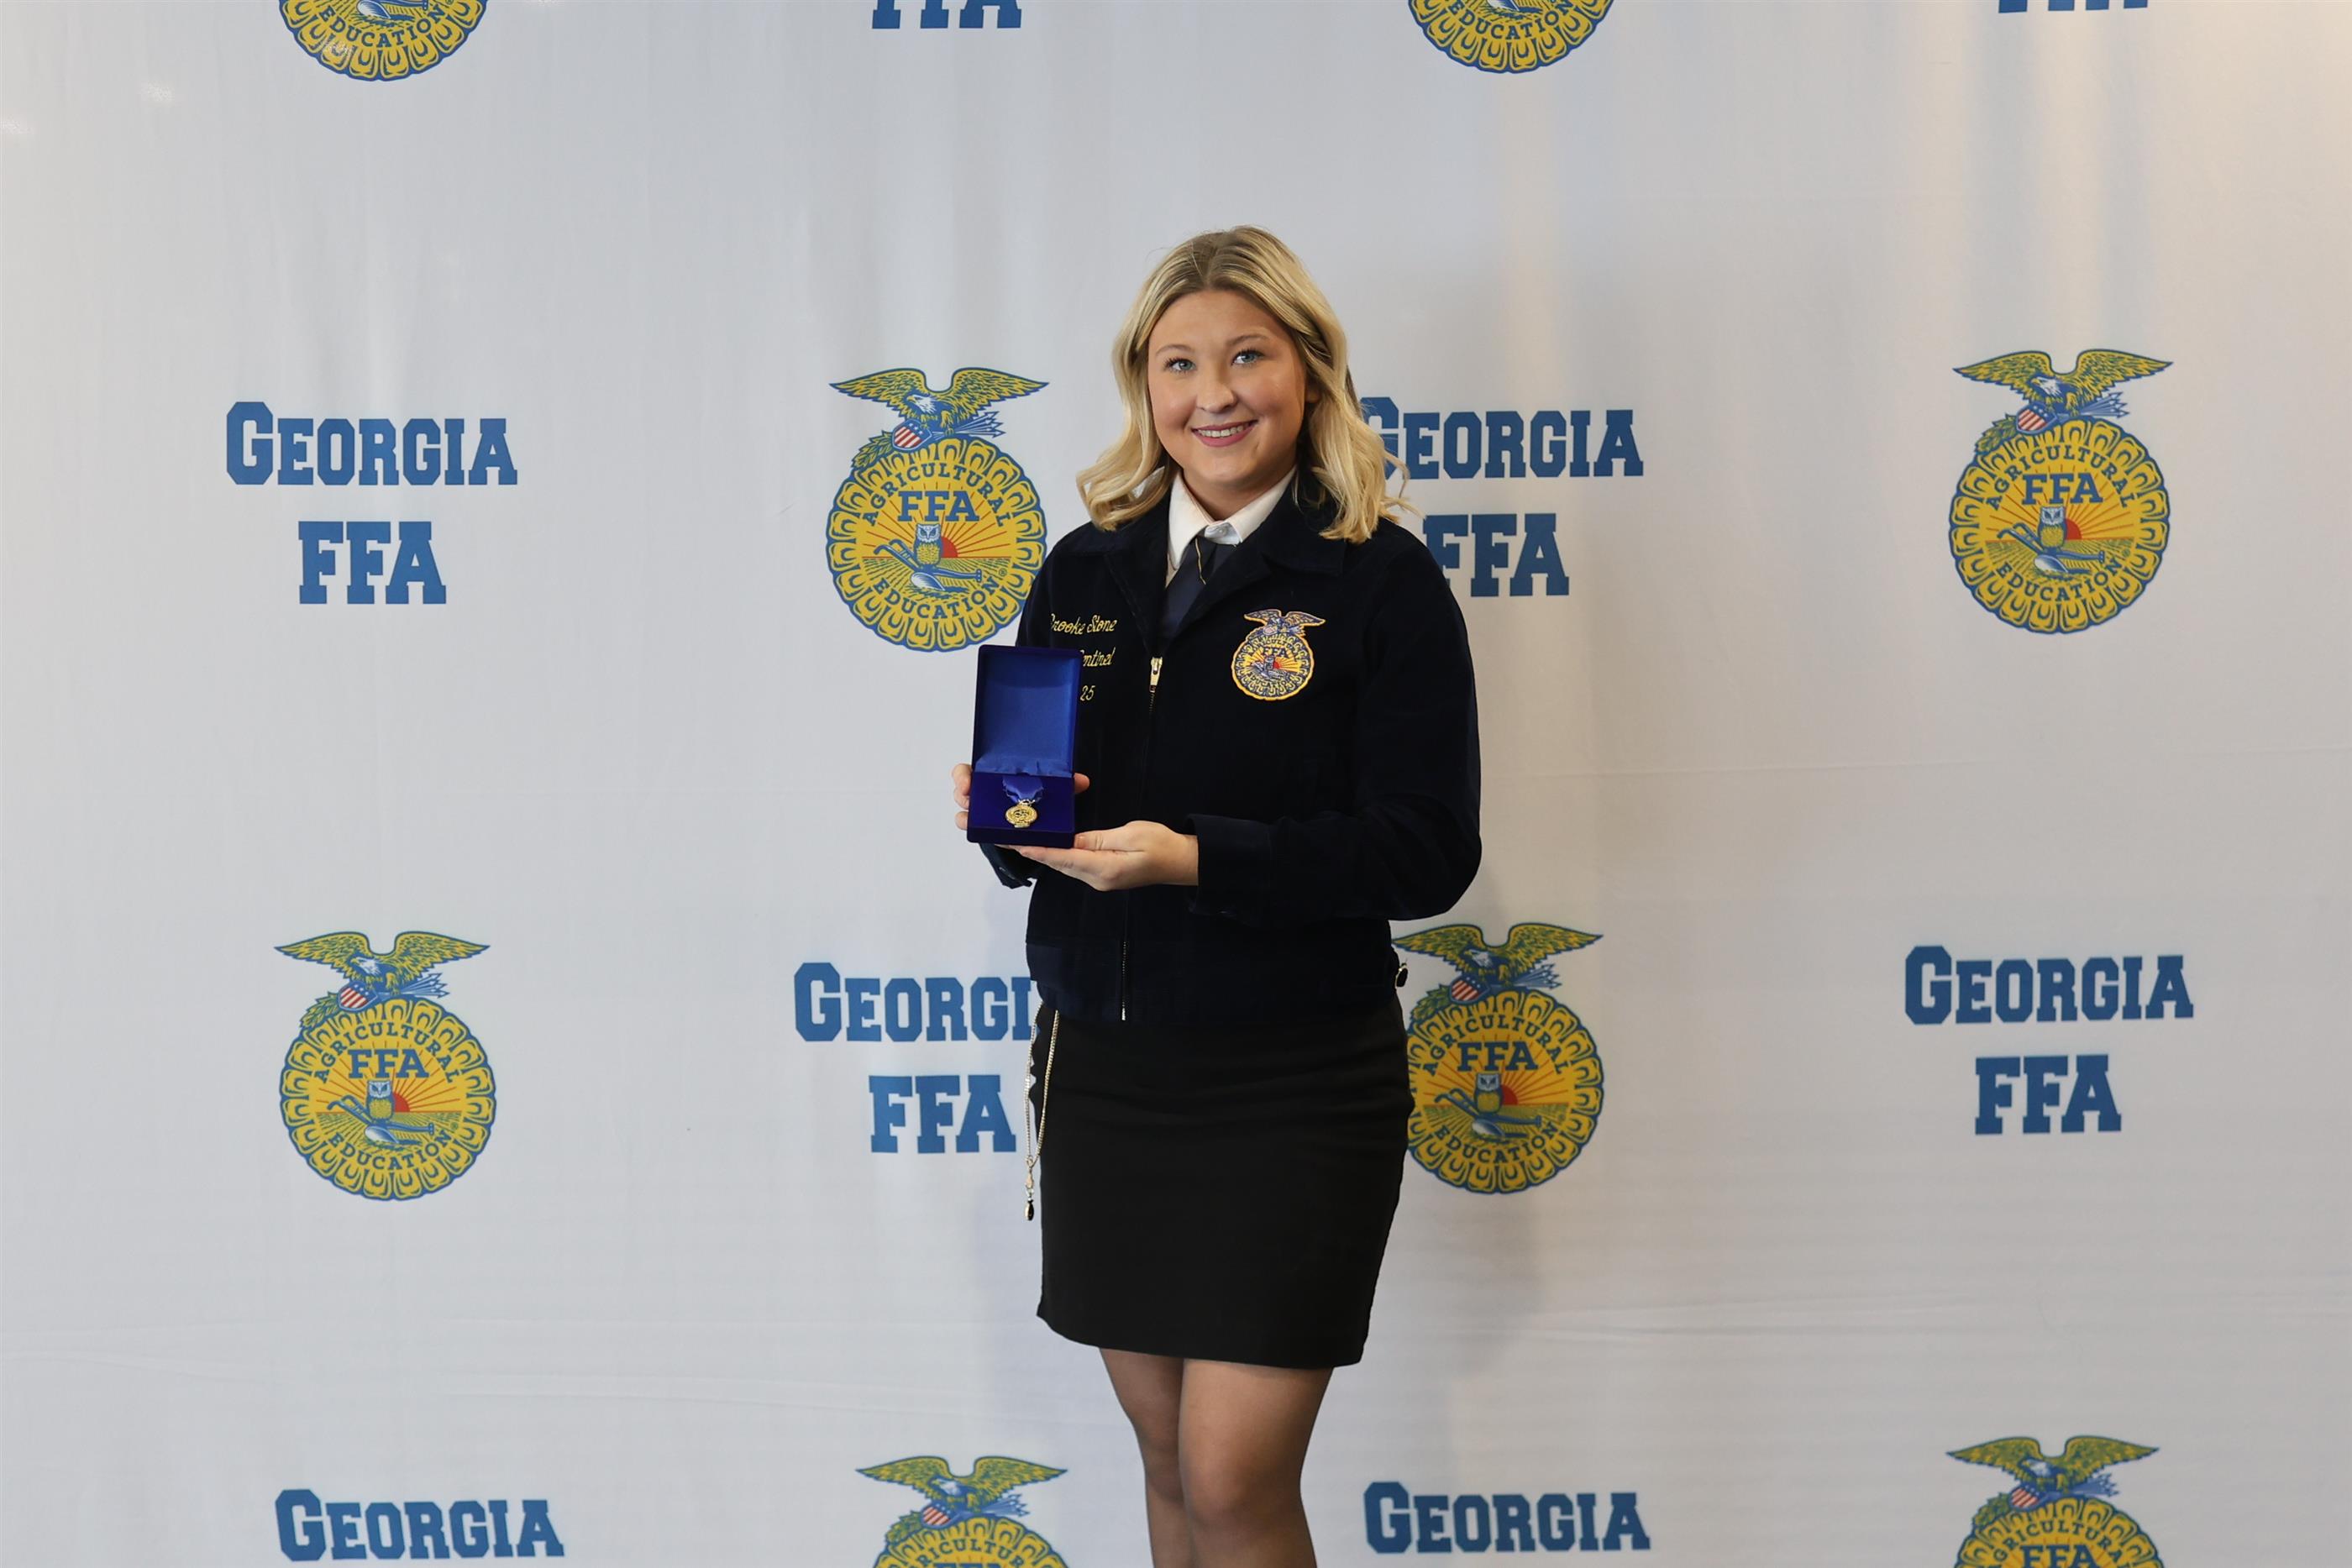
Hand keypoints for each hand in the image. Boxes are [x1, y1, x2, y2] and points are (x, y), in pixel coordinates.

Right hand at [952, 762, 1088, 831]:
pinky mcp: (992, 831)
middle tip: (969, 798)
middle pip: (963, 793)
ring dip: (966, 817)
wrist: (1042, 815)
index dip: (962, 775)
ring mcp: (986, 814)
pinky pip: (981, 832)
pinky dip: (981, 833)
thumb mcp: (1049, 784)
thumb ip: (1064, 782)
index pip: (967, 770)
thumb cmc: (1037, 793)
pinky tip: (987, 834)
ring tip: (970, 820)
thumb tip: (1080, 781)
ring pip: (967, 815)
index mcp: (993, 776)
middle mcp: (986, 794)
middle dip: (961, 796)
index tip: (967, 782)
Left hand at [1015, 821, 1198, 890]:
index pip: (1064, 857)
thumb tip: (1071, 840)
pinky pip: (1075, 866)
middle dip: (1034, 851)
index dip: (1038, 850)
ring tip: (1021, 839)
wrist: (1183, 862)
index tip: (1015, 843)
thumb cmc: (1162, 844)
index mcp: (1104, 869)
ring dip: (1044, 853)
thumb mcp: (1131, 833)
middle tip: (1009, 837)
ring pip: (1065, 865)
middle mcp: (1098, 879)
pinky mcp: (1104, 876)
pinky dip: (1058, 855)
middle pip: (1059, 863)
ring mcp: (1100, 880)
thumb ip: (1099, 839)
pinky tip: (1048, 846)